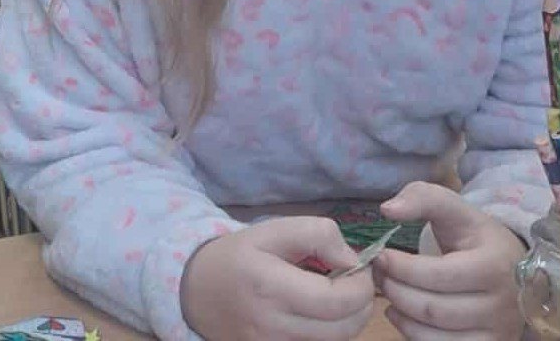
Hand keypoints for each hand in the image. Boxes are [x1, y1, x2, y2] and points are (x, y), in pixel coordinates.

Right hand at [180, 215, 374, 340]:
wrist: (197, 291)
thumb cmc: (239, 255)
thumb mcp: (274, 230)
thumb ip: (317, 234)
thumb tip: (352, 259)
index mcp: (272, 287)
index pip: (336, 301)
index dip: (361, 285)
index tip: (360, 267)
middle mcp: (273, 327)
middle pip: (344, 330)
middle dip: (362, 303)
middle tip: (354, 280)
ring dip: (350, 320)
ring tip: (337, 294)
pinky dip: (332, 333)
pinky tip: (322, 312)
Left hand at [376, 181, 524, 339]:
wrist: (510, 265)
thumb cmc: (475, 235)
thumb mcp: (454, 209)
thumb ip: (422, 199)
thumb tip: (387, 210)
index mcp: (493, 264)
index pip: (440, 274)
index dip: (403, 268)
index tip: (381, 256)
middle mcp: (501, 304)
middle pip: (435, 309)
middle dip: (397, 291)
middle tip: (379, 276)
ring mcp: (497, 332)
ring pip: (436, 337)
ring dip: (402, 316)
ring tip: (388, 295)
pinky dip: (415, 337)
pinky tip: (402, 316)